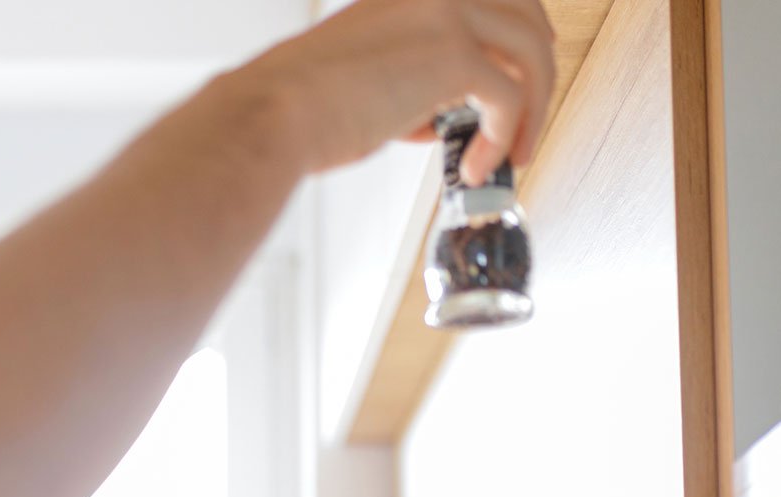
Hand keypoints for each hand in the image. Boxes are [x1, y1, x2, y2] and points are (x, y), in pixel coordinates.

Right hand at [242, 0, 554, 183]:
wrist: (271, 116)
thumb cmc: (298, 110)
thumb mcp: (364, 82)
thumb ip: (409, 86)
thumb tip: (435, 117)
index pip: (488, 0)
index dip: (515, 35)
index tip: (522, 75)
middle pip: (525, 14)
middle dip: (538, 71)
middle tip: (530, 122)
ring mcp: (446, 15)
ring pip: (532, 52)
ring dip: (533, 110)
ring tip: (513, 154)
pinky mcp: (454, 56)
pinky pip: (509, 97)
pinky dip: (503, 138)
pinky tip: (474, 167)